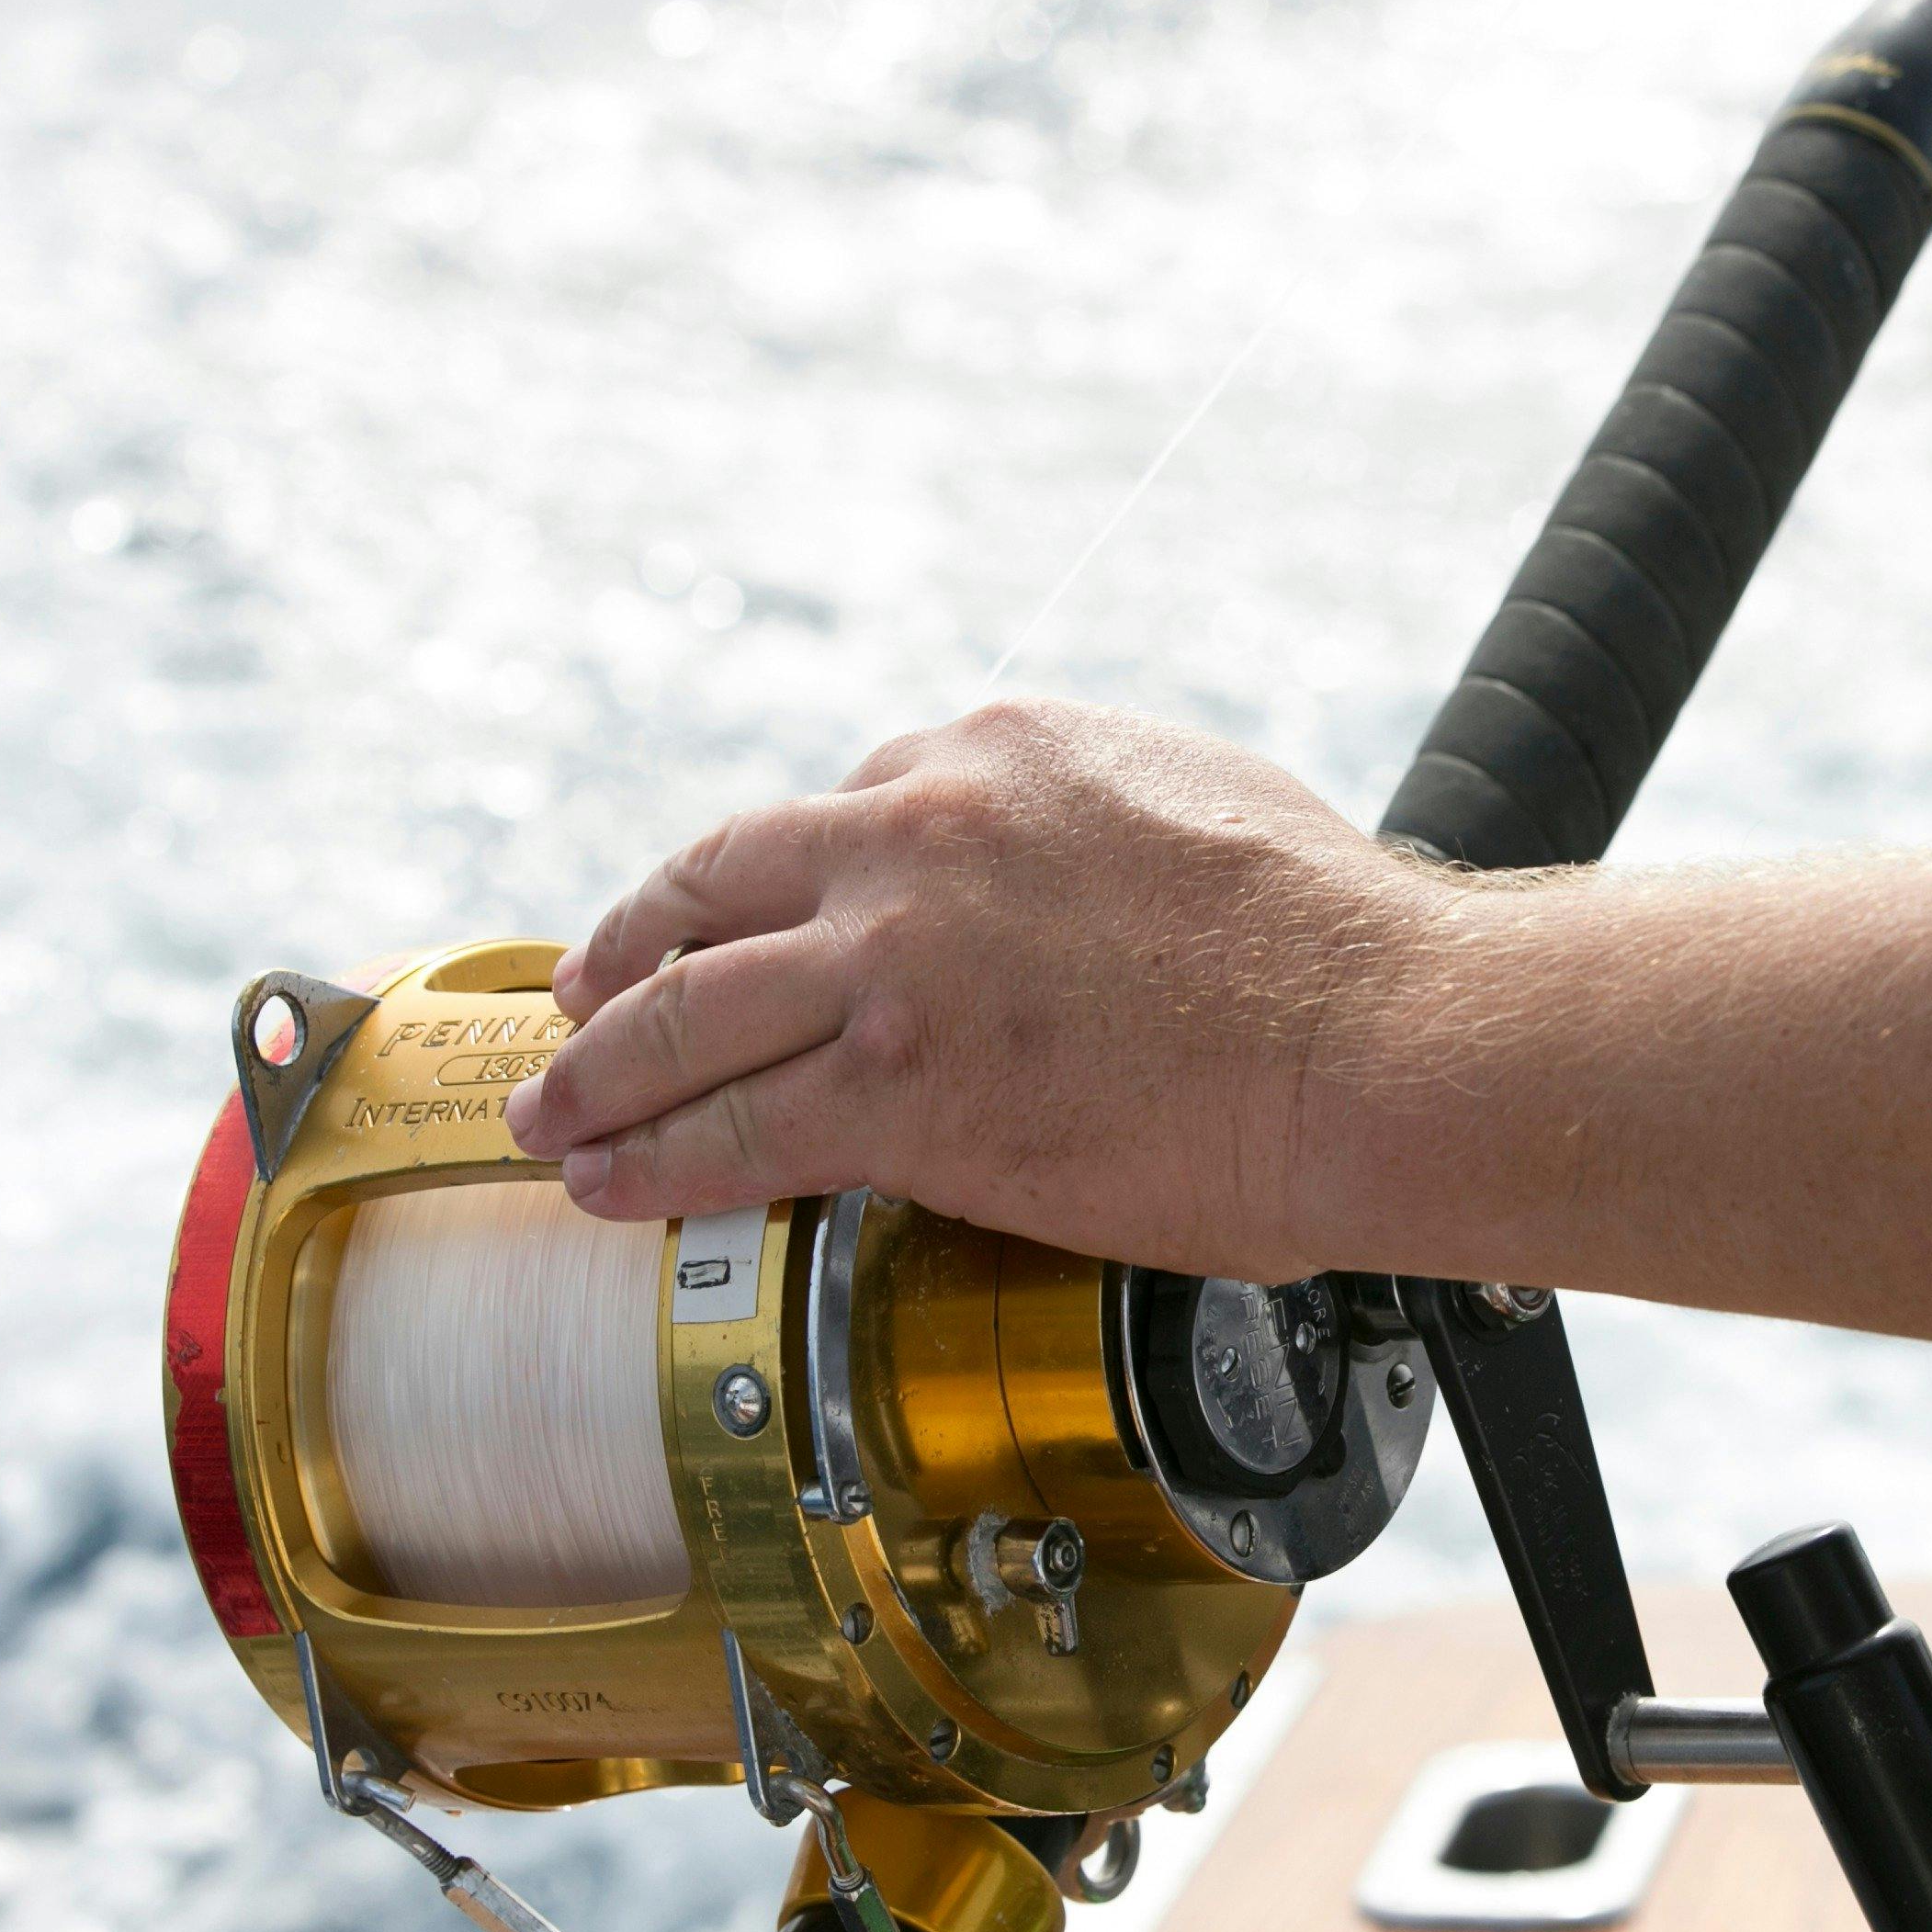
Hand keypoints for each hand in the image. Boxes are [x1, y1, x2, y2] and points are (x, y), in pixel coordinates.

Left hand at [503, 699, 1435, 1275]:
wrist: (1377, 1037)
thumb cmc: (1329, 941)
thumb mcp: (1193, 797)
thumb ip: (1088, 822)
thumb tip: (1072, 870)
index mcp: (991, 751)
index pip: (829, 815)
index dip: (764, 886)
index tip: (739, 926)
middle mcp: (917, 831)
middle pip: (714, 886)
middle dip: (632, 952)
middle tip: (585, 1002)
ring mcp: (896, 959)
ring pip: (691, 1011)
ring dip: (601, 1068)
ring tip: (554, 1110)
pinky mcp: (901, 1088)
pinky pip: (734, 1126)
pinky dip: (654, 1156)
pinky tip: (612, 1180)